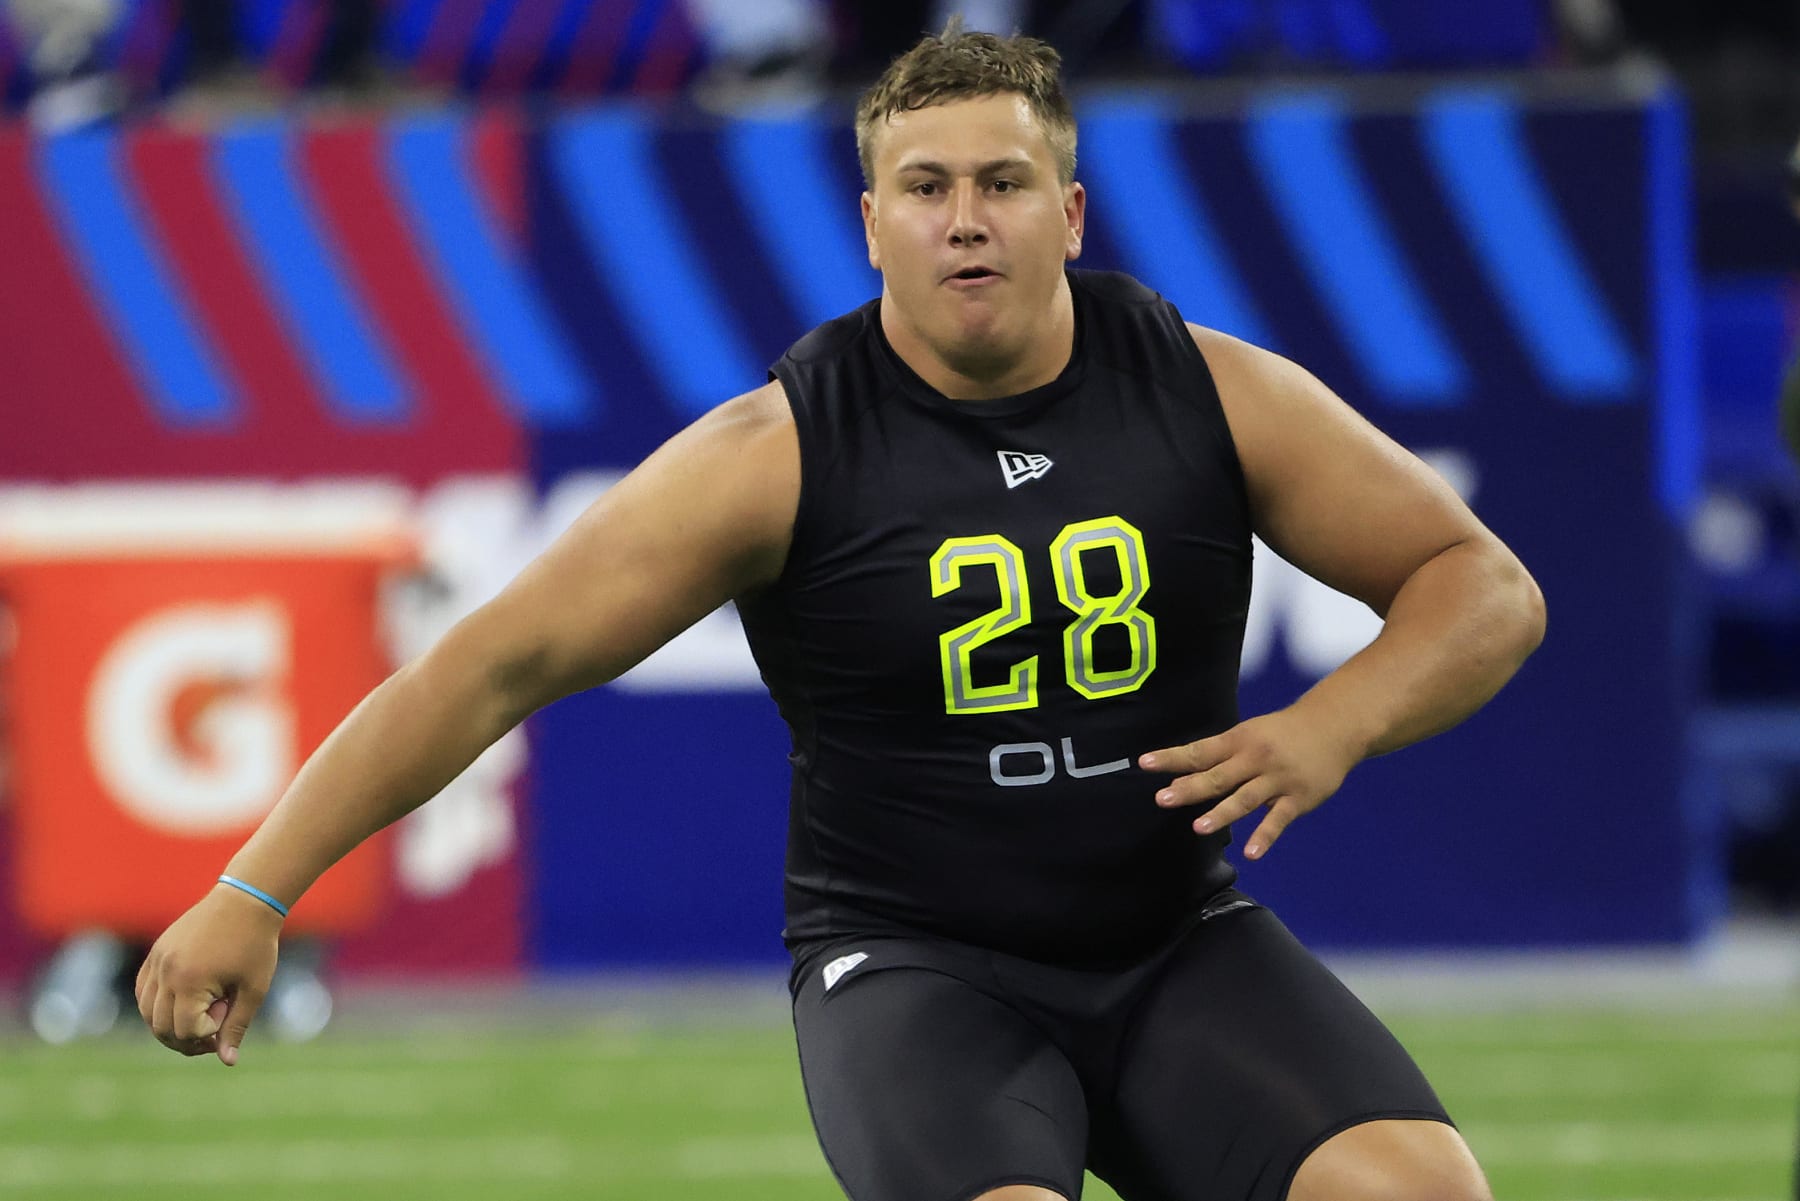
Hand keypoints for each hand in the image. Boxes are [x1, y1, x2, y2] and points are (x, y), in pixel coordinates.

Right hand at [135, 885, 282, 1065]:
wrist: (246, 901)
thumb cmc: (255, 945)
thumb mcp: (254, 989)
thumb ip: (237, 1026)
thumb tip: (227, 1061)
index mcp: (190, 982)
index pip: (185, 1031)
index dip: (207, 1036)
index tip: (227, 1020)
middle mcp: (166, 972)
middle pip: (161, 1027)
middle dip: (185, 1039)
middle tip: (213, 1033)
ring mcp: (157, 962)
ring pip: (148, 1012)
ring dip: (168, 1025)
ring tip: (199, 1019)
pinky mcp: (156, 953)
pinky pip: (144, 991)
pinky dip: (157, 1006)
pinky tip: (182, 1004)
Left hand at [1139, 707, 1362, 859]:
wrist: (1334, 727)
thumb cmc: (1281, 733)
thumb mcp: (1248, 734)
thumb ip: (1219, 756)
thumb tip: (1180, 774)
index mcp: (1239, 740)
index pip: (1200, 751)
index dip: (1172, 758)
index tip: (1144, 763)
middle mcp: (1255, 759)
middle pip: (1218, 776)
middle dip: (1190, 788)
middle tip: (1164, 798)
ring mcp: (1277, 780)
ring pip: (1245, 799)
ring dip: (1222, 813)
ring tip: (1199, 827)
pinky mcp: (1298, 799)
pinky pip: (1278, 820)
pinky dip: (1264, 837)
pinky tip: (1250, 853)